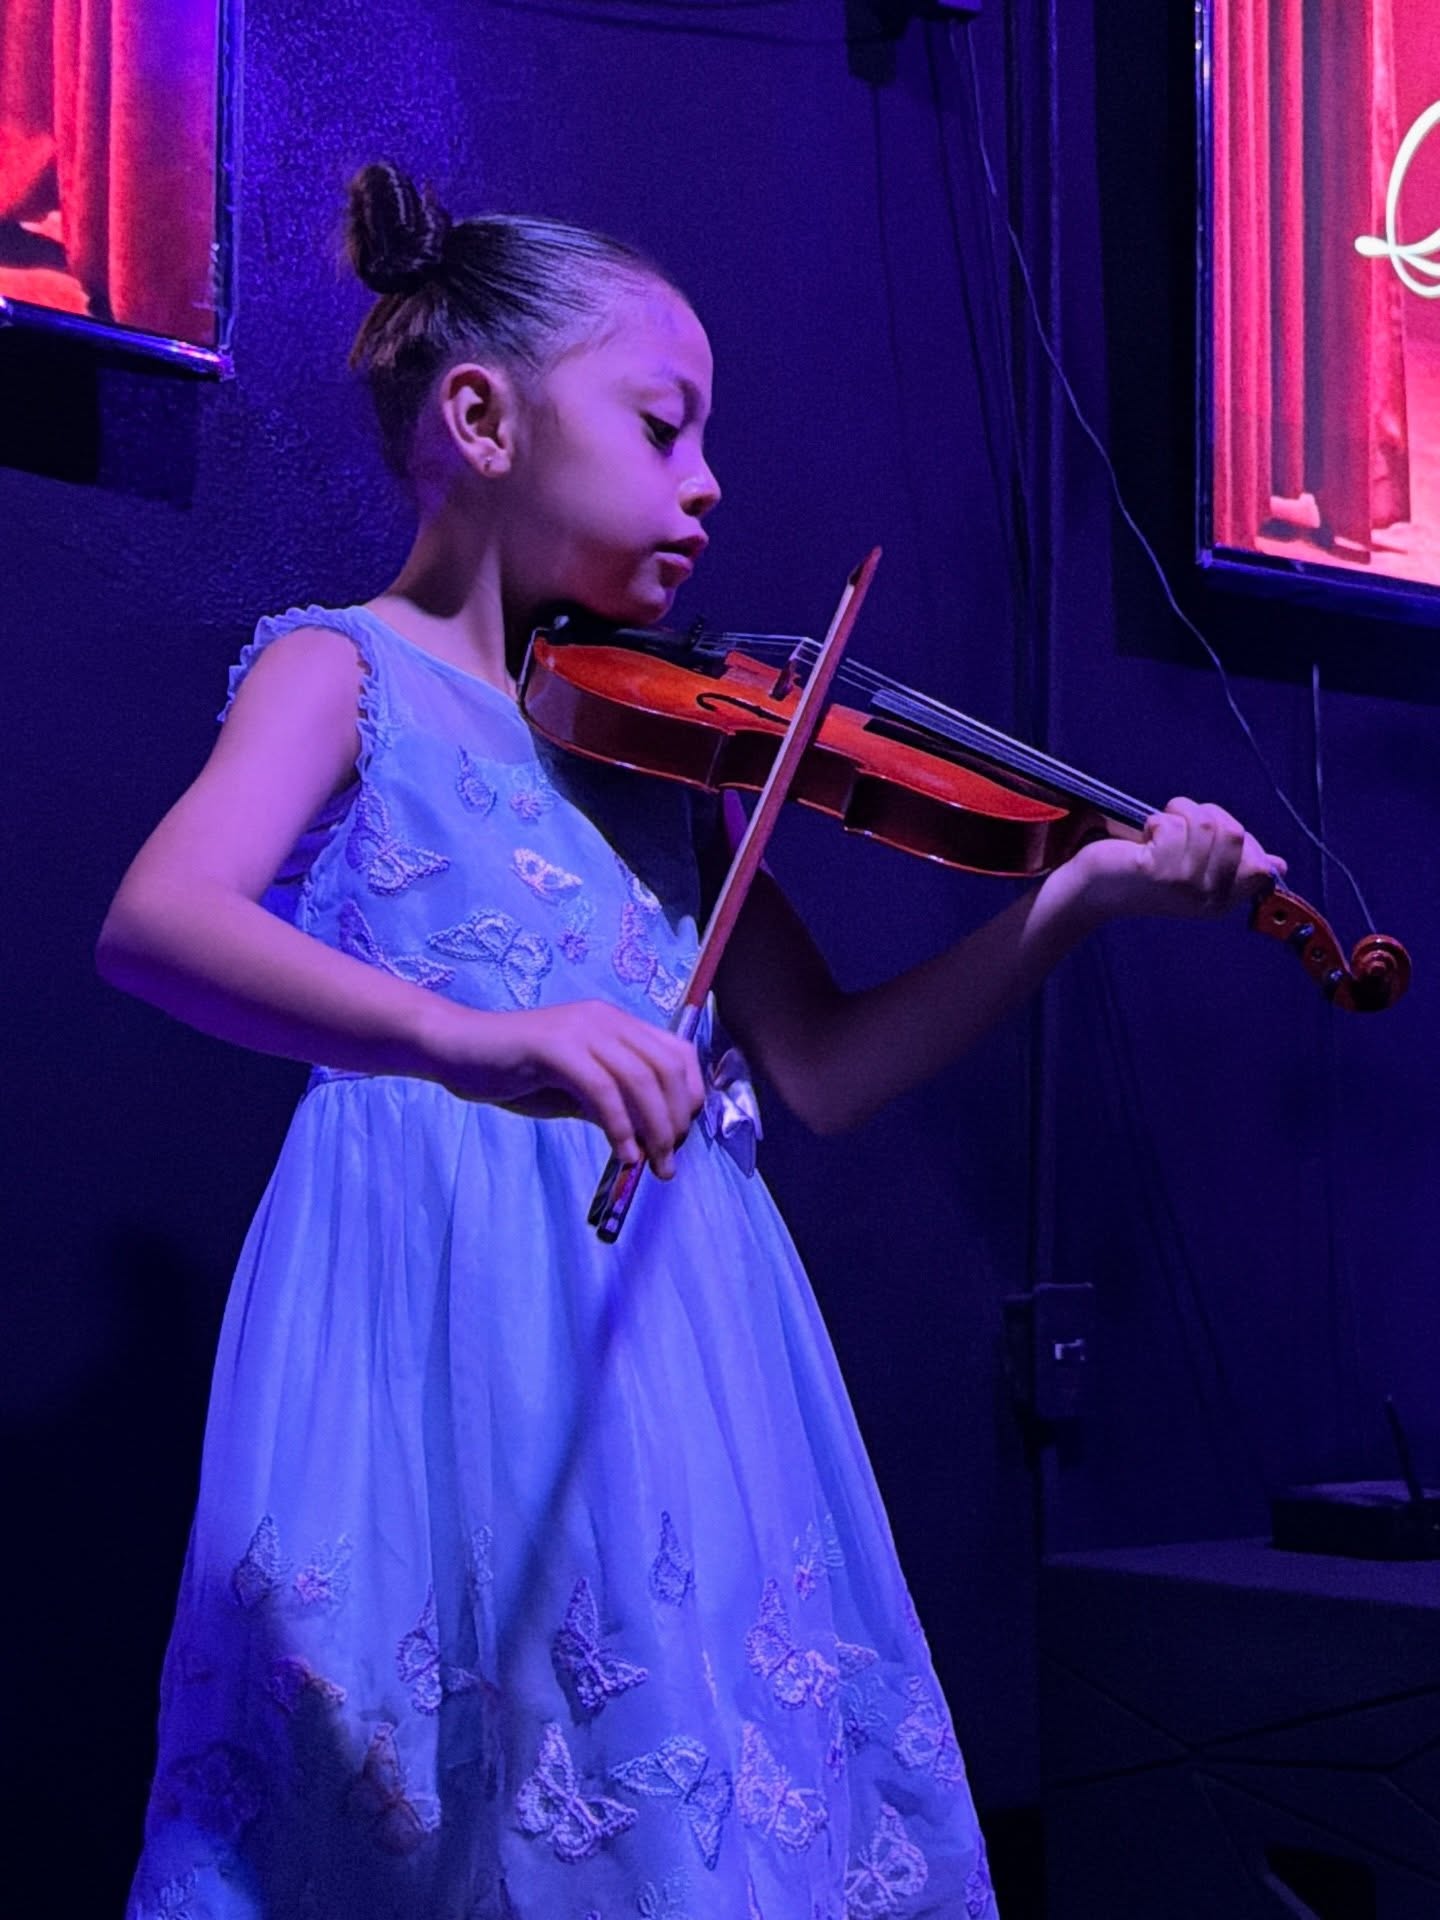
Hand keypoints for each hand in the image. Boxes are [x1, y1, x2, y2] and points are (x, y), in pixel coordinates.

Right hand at [438, 999, 704, 1178]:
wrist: (456, 1050)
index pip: (678, 1052)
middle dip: (676, 1120)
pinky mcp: (555, 1047)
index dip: (690, 1095)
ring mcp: (581, 1029)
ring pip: (640, 1079)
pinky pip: (602, 1090)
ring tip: (652, 1165)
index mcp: (616, 1024)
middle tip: (668, 1160)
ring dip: (654, 1128)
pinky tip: (622, 1155)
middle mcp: (606, 1020)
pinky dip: (620, 1127)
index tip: (682, 1136)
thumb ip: (612, 1104)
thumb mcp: (574, 1091)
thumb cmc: (513, 1071)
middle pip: (666, 1068)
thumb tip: (652, 1137)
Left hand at [1069, 797, 1286, 923]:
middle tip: (1177, 828)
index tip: (1206, 836)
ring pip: (1205, 822)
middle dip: (1204, 815)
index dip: (1236, 836)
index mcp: (1222, 901)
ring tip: (1158, 830)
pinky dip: (1157, 821)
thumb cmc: (1145, 872)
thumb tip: (1279, 865)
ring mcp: (1183, 886)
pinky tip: (1143, 840)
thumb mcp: (1196, 870)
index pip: (1259, 864)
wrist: (1093, 890)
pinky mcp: (1156, 871)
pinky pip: (1174, 824)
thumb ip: (1234, 865)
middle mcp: (1207, 899)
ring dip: (1179, 813)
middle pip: (1233, 832)